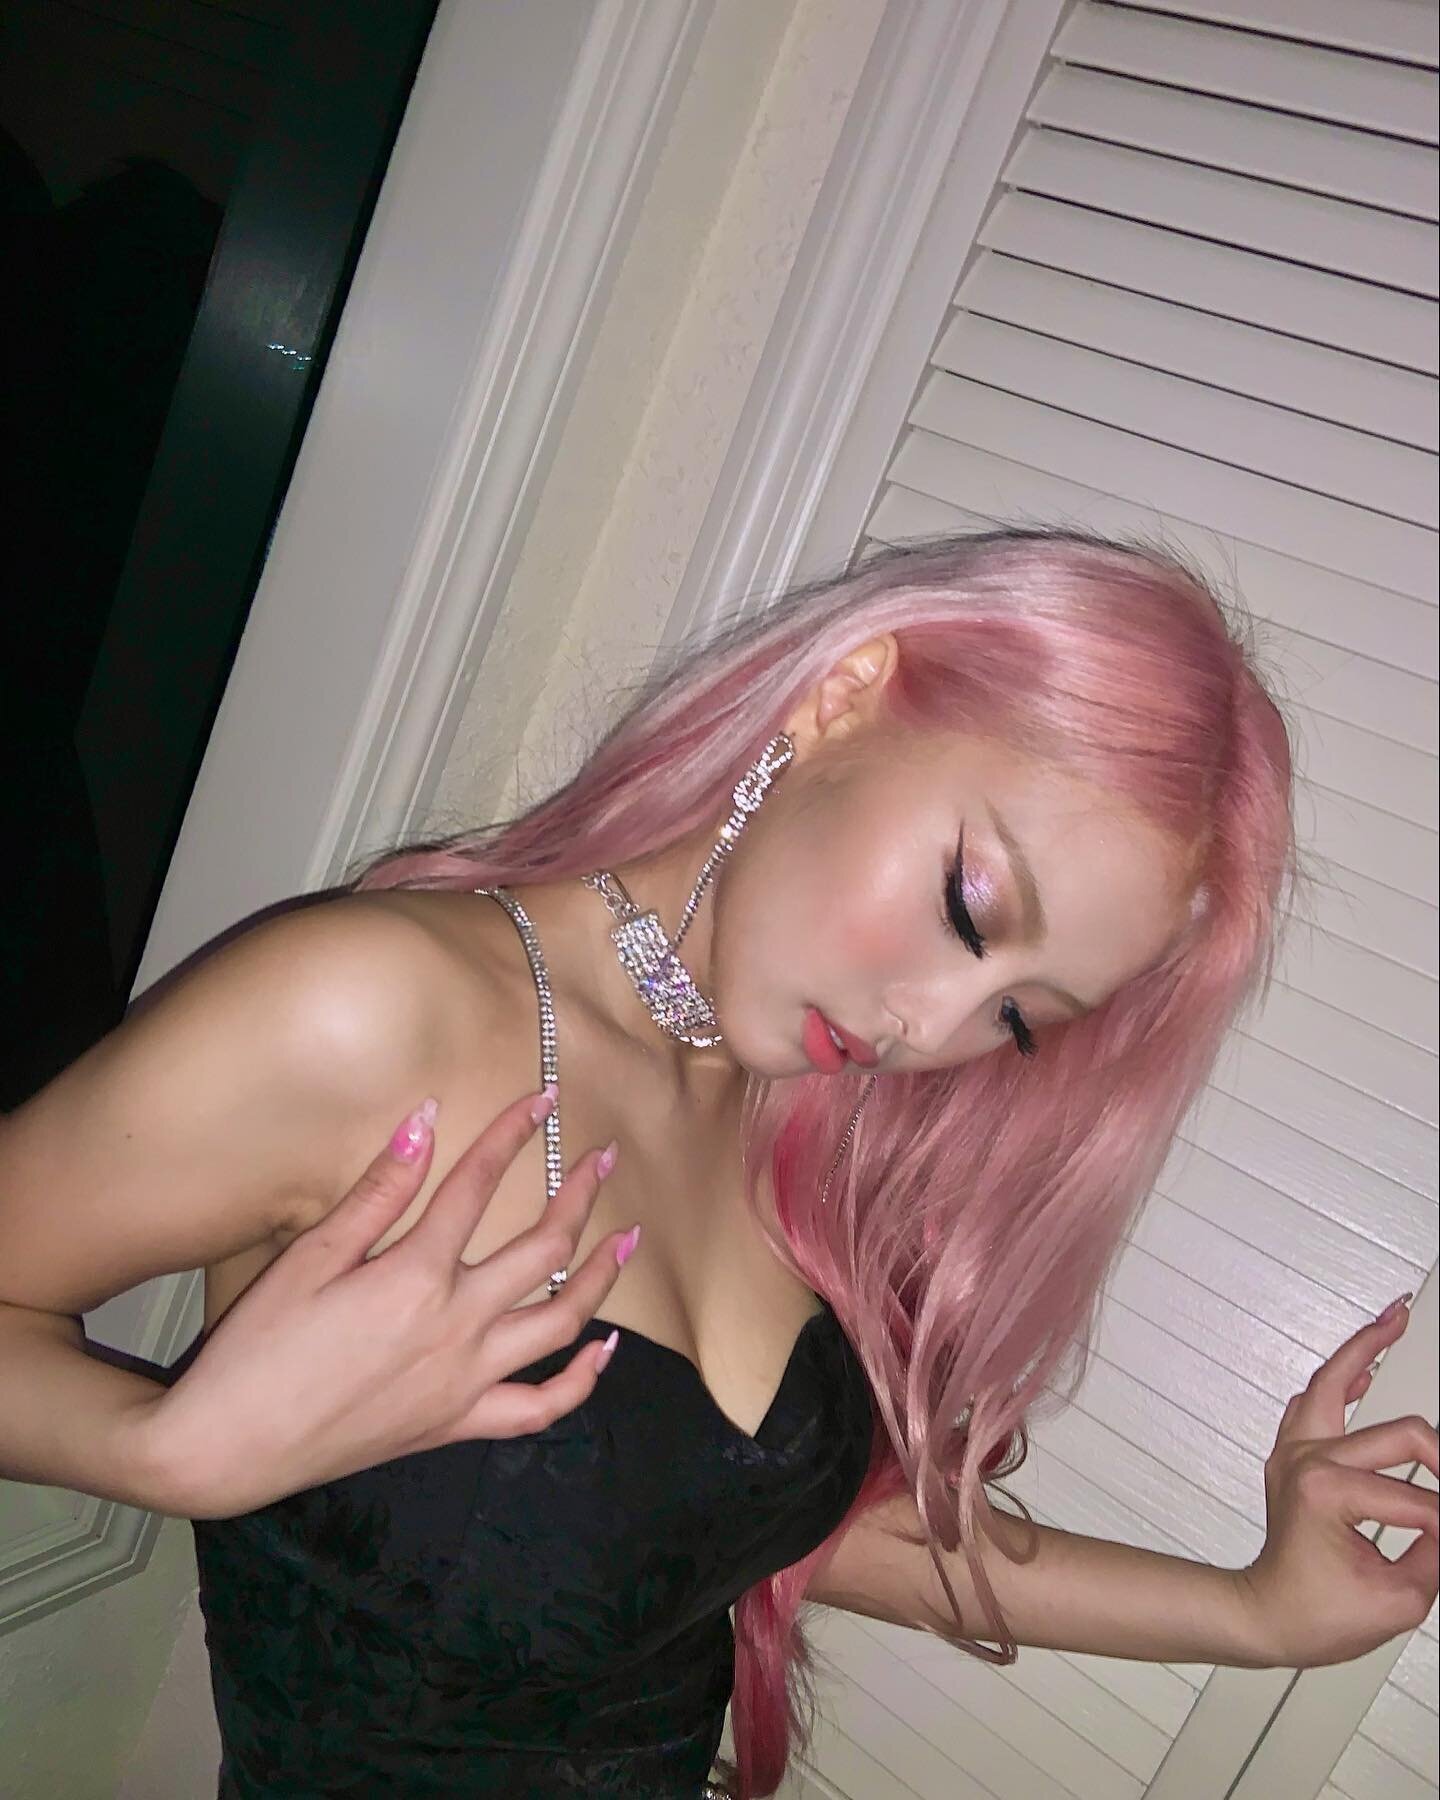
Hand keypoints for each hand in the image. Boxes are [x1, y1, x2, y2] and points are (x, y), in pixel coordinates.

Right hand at [146, 1091, 636, 1516]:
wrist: (229, 1448)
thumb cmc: (258, 1348)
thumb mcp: (310, 1257)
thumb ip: (379, 1190)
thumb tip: (427, 1119)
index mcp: (416, 1275)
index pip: (479, 1185)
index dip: (514, 1134)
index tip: (545, 1098)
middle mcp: (457, 1326)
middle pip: (544, 1251)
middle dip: (580, 1196)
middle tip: (606, 1159)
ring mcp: (465, 1381)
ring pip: (560, 1324)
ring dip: (602, 1278)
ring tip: (628, 1239)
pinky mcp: (457, 1425)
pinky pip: (538, 1408)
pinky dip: (579, 1381)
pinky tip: (602, 1351)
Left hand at [1234, 1297, 1437, 1667]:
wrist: (1267, 1615)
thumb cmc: (1319, 1614)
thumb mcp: (1400, 1601)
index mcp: (1327, 1492)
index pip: (1421, 1503)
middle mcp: (1307, 1457)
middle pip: (1399, 1435)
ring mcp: (1296, 1448)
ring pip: (1335, 1379)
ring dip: (1367, 1343)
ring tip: (1396, 1312)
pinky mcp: (1294, 1448)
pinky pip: (1318, 1395)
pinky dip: (1345, 1370)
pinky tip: (1370, 1355)